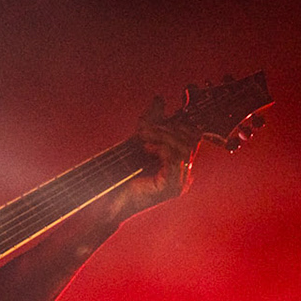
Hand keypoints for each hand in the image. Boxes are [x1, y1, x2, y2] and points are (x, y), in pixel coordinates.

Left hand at [108, 95, 202, 221]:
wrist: (108, 202)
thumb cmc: (120, 176)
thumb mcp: (138, 141)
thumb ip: (151, 122)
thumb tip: (159, 99)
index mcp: (180, 165)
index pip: (192, 136)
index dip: (178, 123)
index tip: (158, 119)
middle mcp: (184, 175)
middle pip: (189, 139)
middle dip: (166, 128)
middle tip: (144, 128)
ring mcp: (180, 183)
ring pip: (182, 146)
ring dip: (161, 135)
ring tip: (143, 136)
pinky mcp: (171, 187)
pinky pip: (174, 158)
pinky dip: (160, 147)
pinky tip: (146, 147)